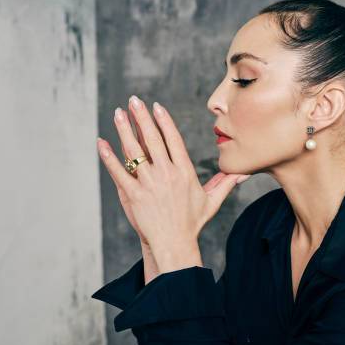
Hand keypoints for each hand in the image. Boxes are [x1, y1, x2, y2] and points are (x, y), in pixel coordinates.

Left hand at [97, 95, 249, 272]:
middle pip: (152, 140)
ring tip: (118, 113)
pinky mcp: (134, 195)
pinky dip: (108, 157)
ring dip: (125, 130)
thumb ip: (225, 183)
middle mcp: (167, 174)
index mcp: (185, 172)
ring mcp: (149, 184)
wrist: (175, 244)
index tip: (156, 107)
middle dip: (142, 117)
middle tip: (134, 100)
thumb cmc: (193, 223)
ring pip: (134, 151)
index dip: (164, 122)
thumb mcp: (211, 201)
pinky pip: (118, 172)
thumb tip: (243, 173)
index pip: (173, 140)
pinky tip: (101, 143)